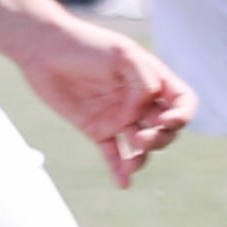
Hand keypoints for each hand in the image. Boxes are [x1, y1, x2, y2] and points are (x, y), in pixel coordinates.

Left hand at [13, 12, 194, 188]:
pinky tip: (122, 183)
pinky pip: (113, 154)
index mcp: (152, 79)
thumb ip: (143, 80)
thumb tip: (146, 109)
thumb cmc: (85, 44)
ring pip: (140, 146)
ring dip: (141, 158)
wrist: (44, 50)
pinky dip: (118, 169)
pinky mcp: (96, 129)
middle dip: (160, 139)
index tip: (167, 121)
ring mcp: (118, 116)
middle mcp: (138, 100)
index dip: (183, 115)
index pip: (182, 101)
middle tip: (142, 138)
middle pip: (165, 129)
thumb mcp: (122, 54)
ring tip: (132, 164)